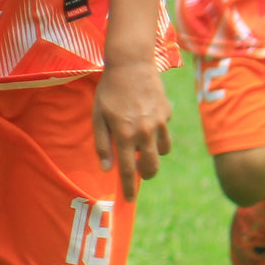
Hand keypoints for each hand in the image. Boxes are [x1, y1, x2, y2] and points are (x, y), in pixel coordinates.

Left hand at [91, 57, 171, 200]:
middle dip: (146, 174)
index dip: (127, 188)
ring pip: (162, 150)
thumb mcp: (98, 116)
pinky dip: (158, 131)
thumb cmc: (109, 90)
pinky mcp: (167, 112)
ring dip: (153, 153)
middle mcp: (144, 131)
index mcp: (124, 135)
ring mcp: (158, 122)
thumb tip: (106, 168)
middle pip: (152, 166)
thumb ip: (102, 144)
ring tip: (143, 144)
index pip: (128, 170)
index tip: (127, 200)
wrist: (130, 63)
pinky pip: (164, 129)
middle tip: (139, 171)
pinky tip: (147, 118)